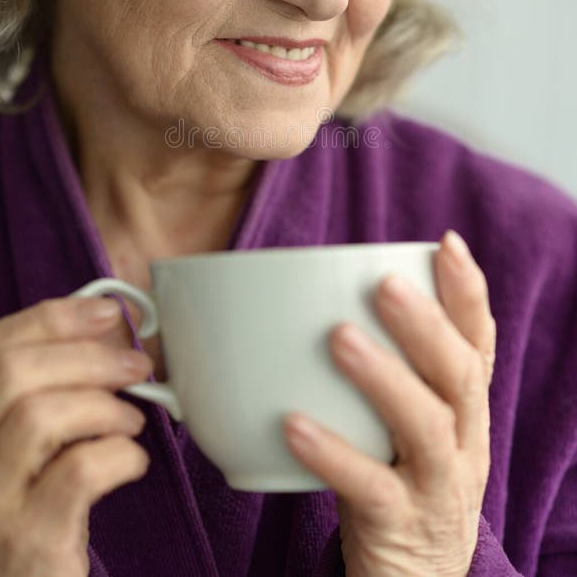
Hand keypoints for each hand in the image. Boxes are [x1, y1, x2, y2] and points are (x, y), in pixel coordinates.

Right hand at [0, 297, 152, 576]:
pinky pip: (78, 470)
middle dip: (87, 356)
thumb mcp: (29, 445)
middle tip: (135, 367)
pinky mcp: (25, 540)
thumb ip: (51, 386)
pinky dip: (119, 454)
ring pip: (38, 415)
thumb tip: (108, 324)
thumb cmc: (35, 513)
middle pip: (10, 373)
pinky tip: (131, 462)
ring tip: (130, 422)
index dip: (51, 318)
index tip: (107, 311)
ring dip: (103, 407)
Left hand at [284, 231, 495, 576]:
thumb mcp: (408, 427)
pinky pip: (371, 487)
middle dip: (427, 325)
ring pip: (426, 426)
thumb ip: (384, 373)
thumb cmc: (400, 481)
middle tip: (384, 284)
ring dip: (384, 377)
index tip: (447, 244)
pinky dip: (334, 453)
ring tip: (339, 338)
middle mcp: (464, 443)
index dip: (468, 294)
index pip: (479, 344)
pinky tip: (293, 425)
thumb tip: (319, 303)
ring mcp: (437, 487)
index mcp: (464, 410)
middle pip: (459, 376)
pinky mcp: (400, 527)